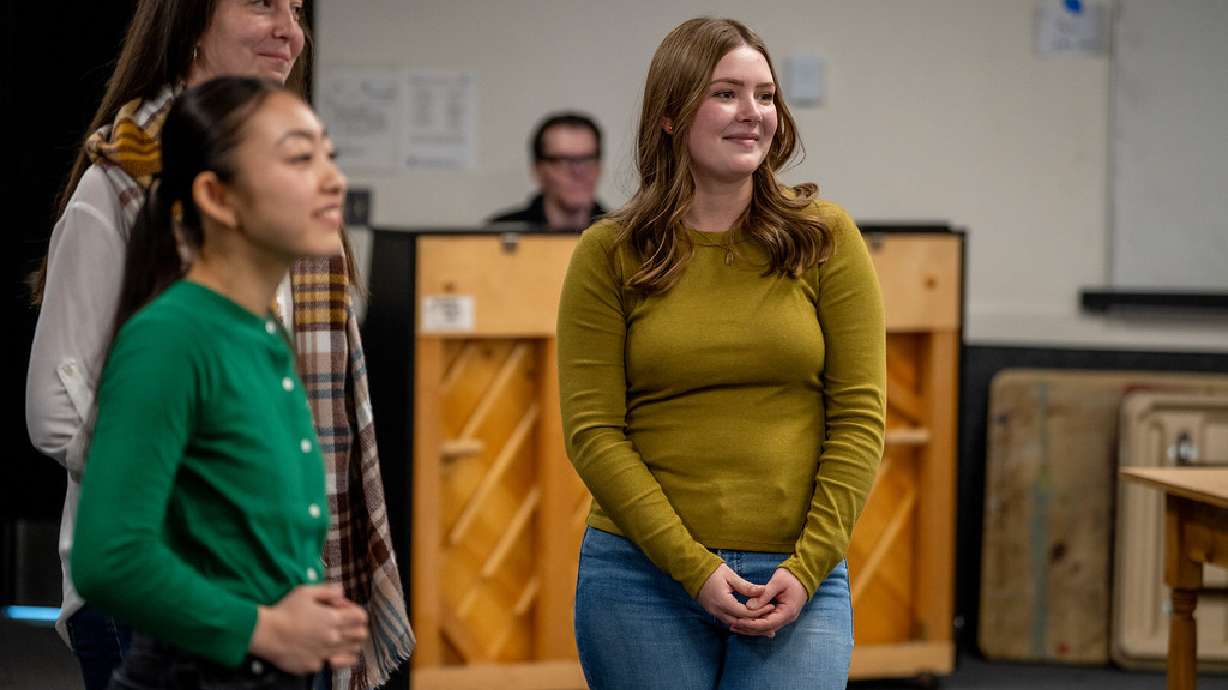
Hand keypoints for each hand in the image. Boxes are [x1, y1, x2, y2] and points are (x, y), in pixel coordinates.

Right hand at [250, 584, 367, 672]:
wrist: (266, 634)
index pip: (361, 617)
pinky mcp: (314, 665)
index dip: (356, 611)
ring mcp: (325, 653)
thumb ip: (329, 590)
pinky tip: (324, 651)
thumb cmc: (284, 611)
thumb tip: (342, 592)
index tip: (344, 610)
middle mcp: (333, 638)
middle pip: (361, 635)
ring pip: (352, 652)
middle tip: (344, 624)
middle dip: (356, 628)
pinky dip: (332, 657)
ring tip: (338, 638)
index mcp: (333, 618)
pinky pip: (331, 663)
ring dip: (349, 644)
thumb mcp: (306, 591)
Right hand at [697, 563, 772, 626]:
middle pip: (741, 624)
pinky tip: (750, 623)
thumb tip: (764, 590)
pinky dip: (741, 623)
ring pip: (735, 625)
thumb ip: (747, 586)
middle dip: (756, 625)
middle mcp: (718, 611)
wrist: (694, 571)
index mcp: (723, 601)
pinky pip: (729, 622)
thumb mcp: (731, 576)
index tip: (771, 607)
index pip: (745, 612)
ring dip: (749, 627)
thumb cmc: (713, 571)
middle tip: (772, 627)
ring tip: (764, 629)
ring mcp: (714, 613)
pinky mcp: (714, 612)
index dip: (759, 611)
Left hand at [729, 568, 806, 637]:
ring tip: (734, 626)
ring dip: (750, 628)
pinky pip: (766, 622)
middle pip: (765, 629)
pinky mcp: (779, 614)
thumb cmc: (790, 577)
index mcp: (787, 612)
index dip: (752, 624)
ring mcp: (783, 617)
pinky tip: (743, 622)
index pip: (768, 623)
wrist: (802, 575)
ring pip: (765, 627)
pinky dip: (755, 622)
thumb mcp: (777, 582)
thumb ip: (764, 595)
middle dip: (749, 628)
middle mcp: (786, 618)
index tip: (739, 621)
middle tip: (733, 626)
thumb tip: (748, 606)